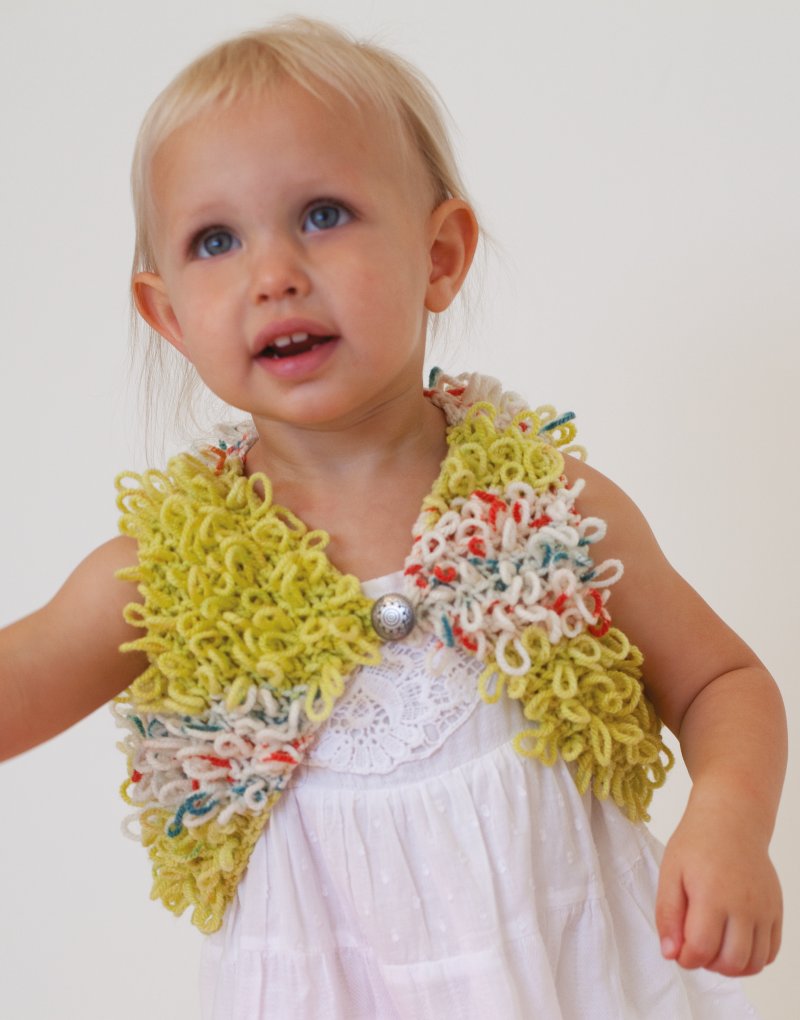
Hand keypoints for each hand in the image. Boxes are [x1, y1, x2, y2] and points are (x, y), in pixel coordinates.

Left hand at [655, 795, 782, 975]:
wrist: (731, 820)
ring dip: (731, 966)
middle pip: (731, 962)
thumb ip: (667, 914)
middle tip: (695, 946)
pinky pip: (770, 952)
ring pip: (754, 963)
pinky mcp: (776, 910)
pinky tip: (733, 943)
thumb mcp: (670, 872)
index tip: (678, 950)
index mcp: (712, 895)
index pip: (701, 949)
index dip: (685, 959)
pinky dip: (753, 959)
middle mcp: (744, 905)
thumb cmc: (696, 844)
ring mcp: (764, 909)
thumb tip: (670, 953)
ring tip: (714, 946)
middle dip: (708, 965)